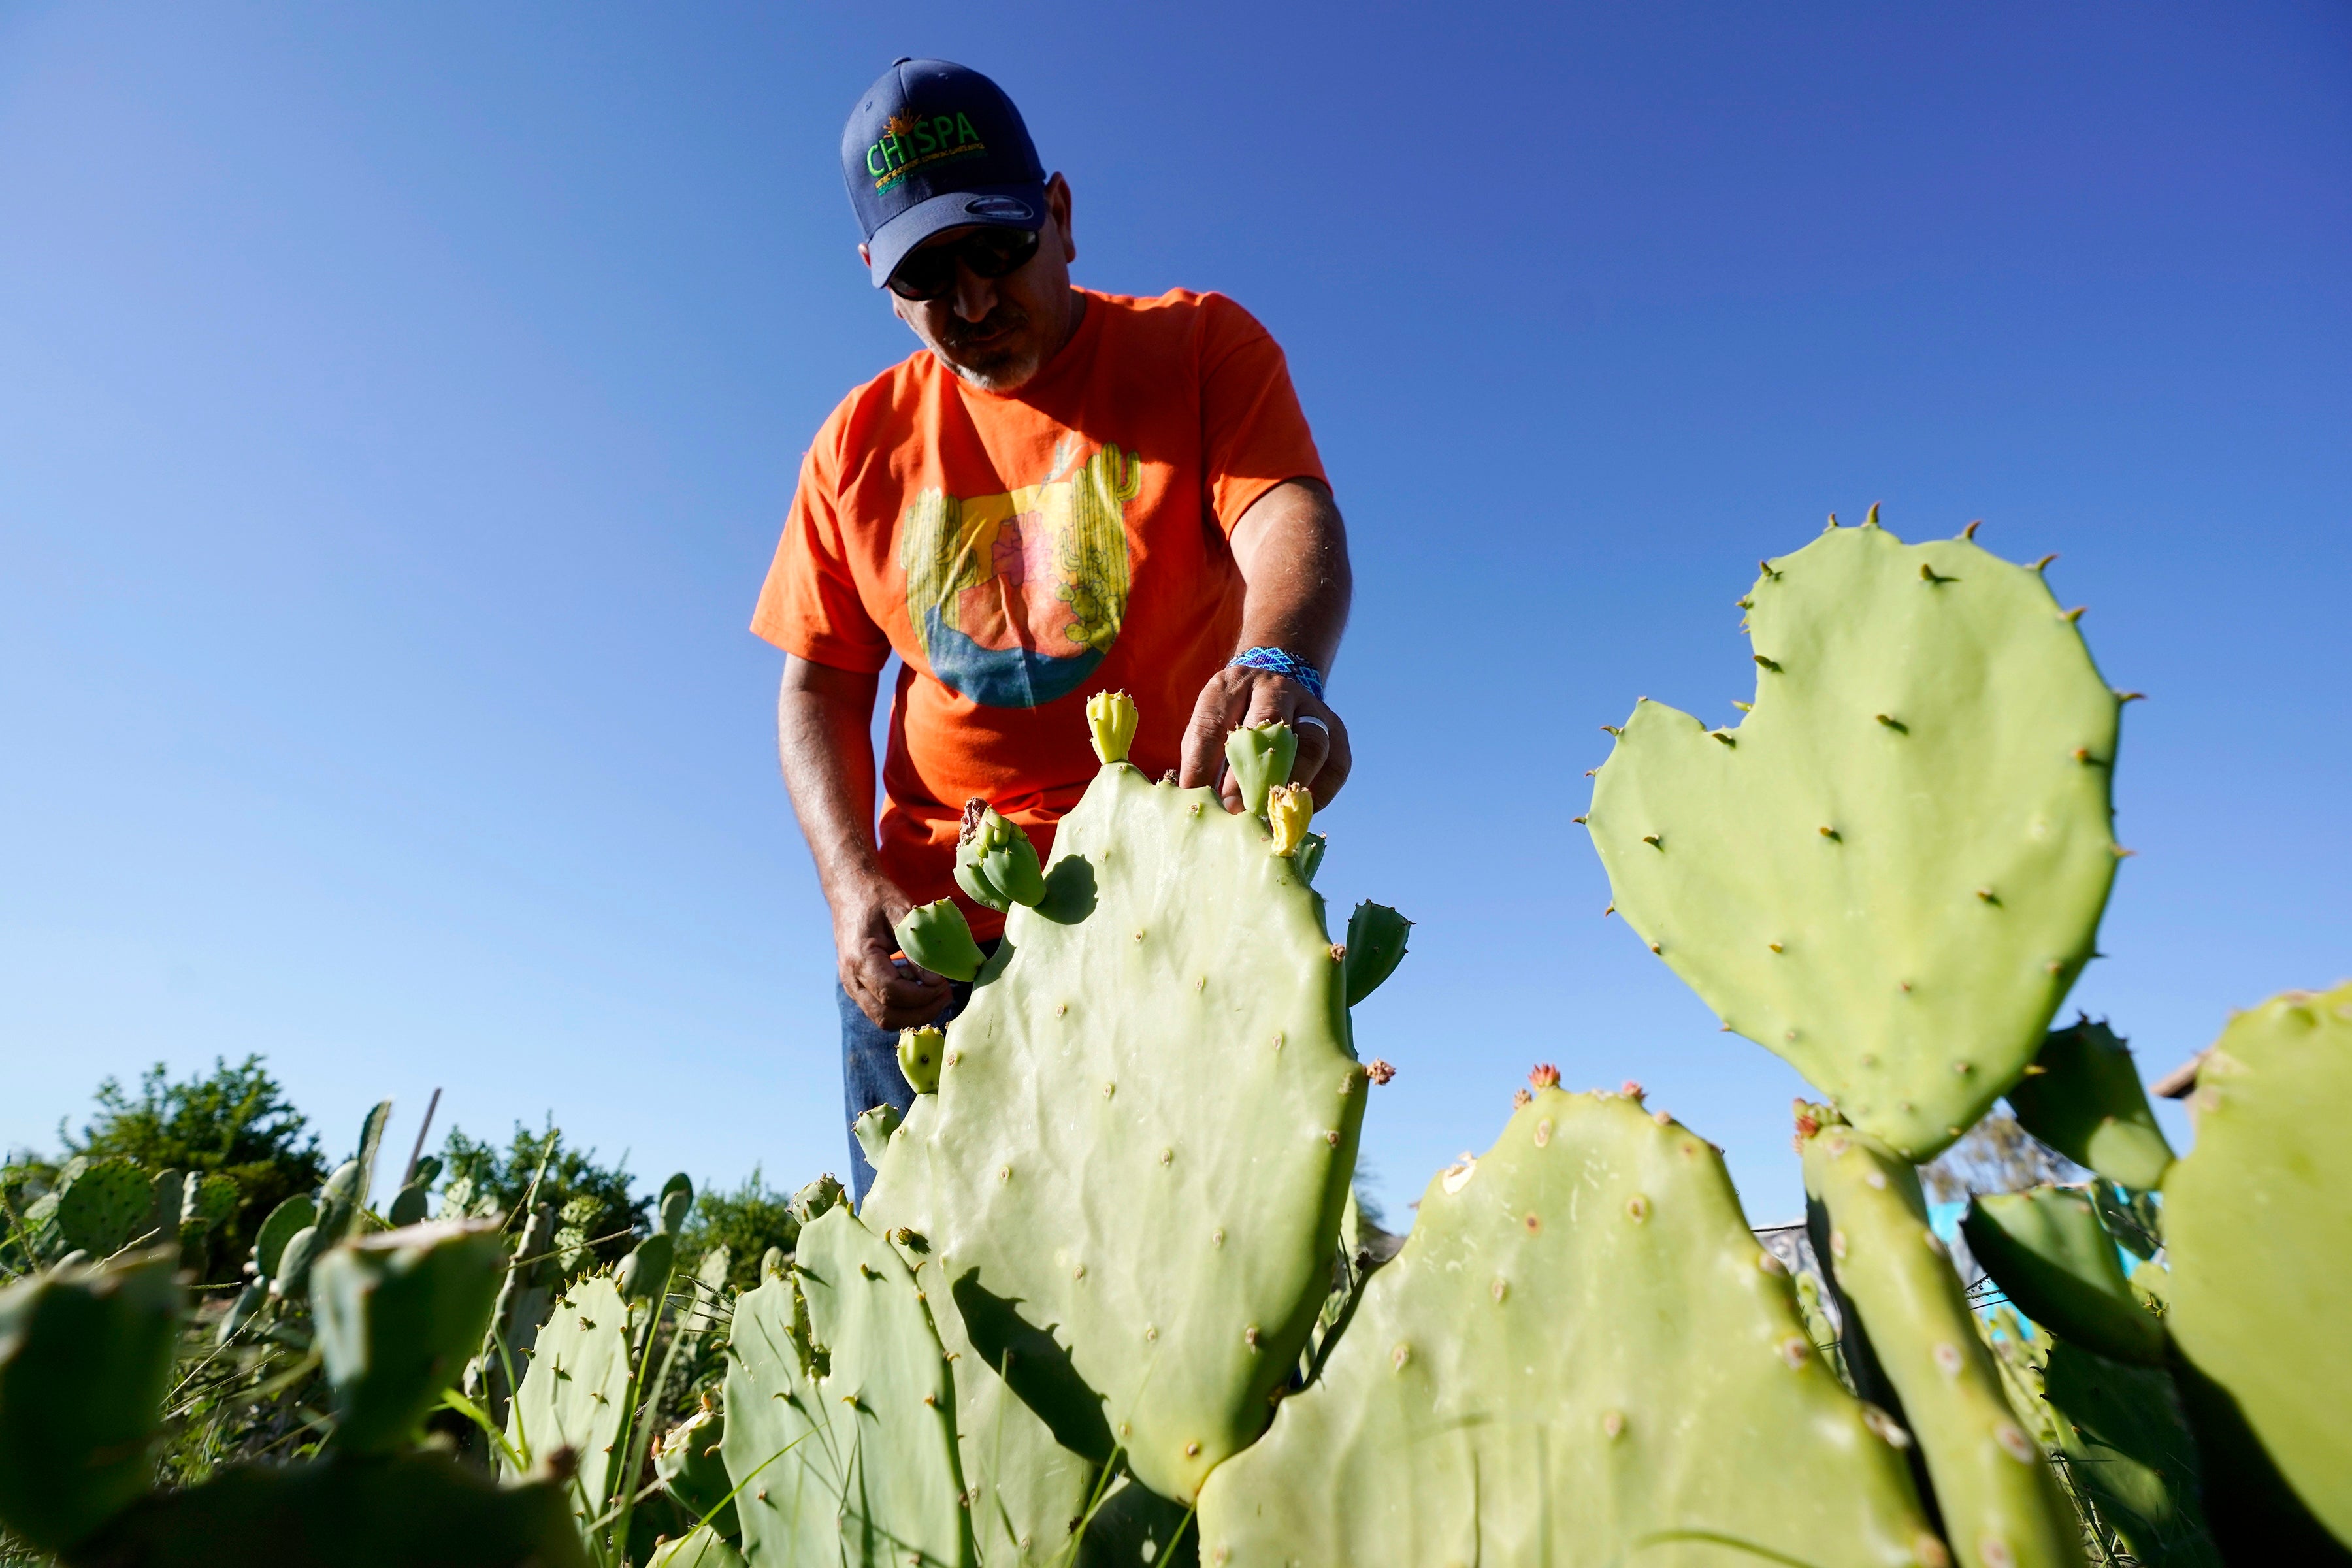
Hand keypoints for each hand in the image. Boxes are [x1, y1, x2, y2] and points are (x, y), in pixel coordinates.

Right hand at [833, 877, 953, 1028]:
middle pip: (887, 1016)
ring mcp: (852, 985)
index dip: (922, 995)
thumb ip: (917, 948)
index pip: (892, 994)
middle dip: (921, 1012)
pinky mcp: (858, 986)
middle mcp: (851, 978)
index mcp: (860, 958)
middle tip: (946, 995)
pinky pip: (881, 1009)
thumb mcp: (902, 914)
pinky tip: (921, 989)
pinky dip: (904, 1008)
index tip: (944, 983)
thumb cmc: (876, 897)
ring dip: (914, 1014)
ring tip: (938, 995)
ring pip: (883, 1019)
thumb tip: (935, 980)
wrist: (850, 890)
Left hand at [1177, 666, 1352, 813]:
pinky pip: (1336, 763)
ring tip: (1277, 814)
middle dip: (1255, 773)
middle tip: (1243, 811)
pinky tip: (1301, 809)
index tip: (1201, 799)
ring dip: (1293, 783)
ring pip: (1312, 743)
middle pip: (1268, 724)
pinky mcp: (1336, 729)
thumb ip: (1202, 759)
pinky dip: (1320, 792)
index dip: (1204, 765)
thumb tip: (1199, 805)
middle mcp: (1275, 688)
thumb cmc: (1233, 717)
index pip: (1213, 724)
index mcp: (1232, 685)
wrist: (1276, 683)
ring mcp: (1310, 706)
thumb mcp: (1210, 724)